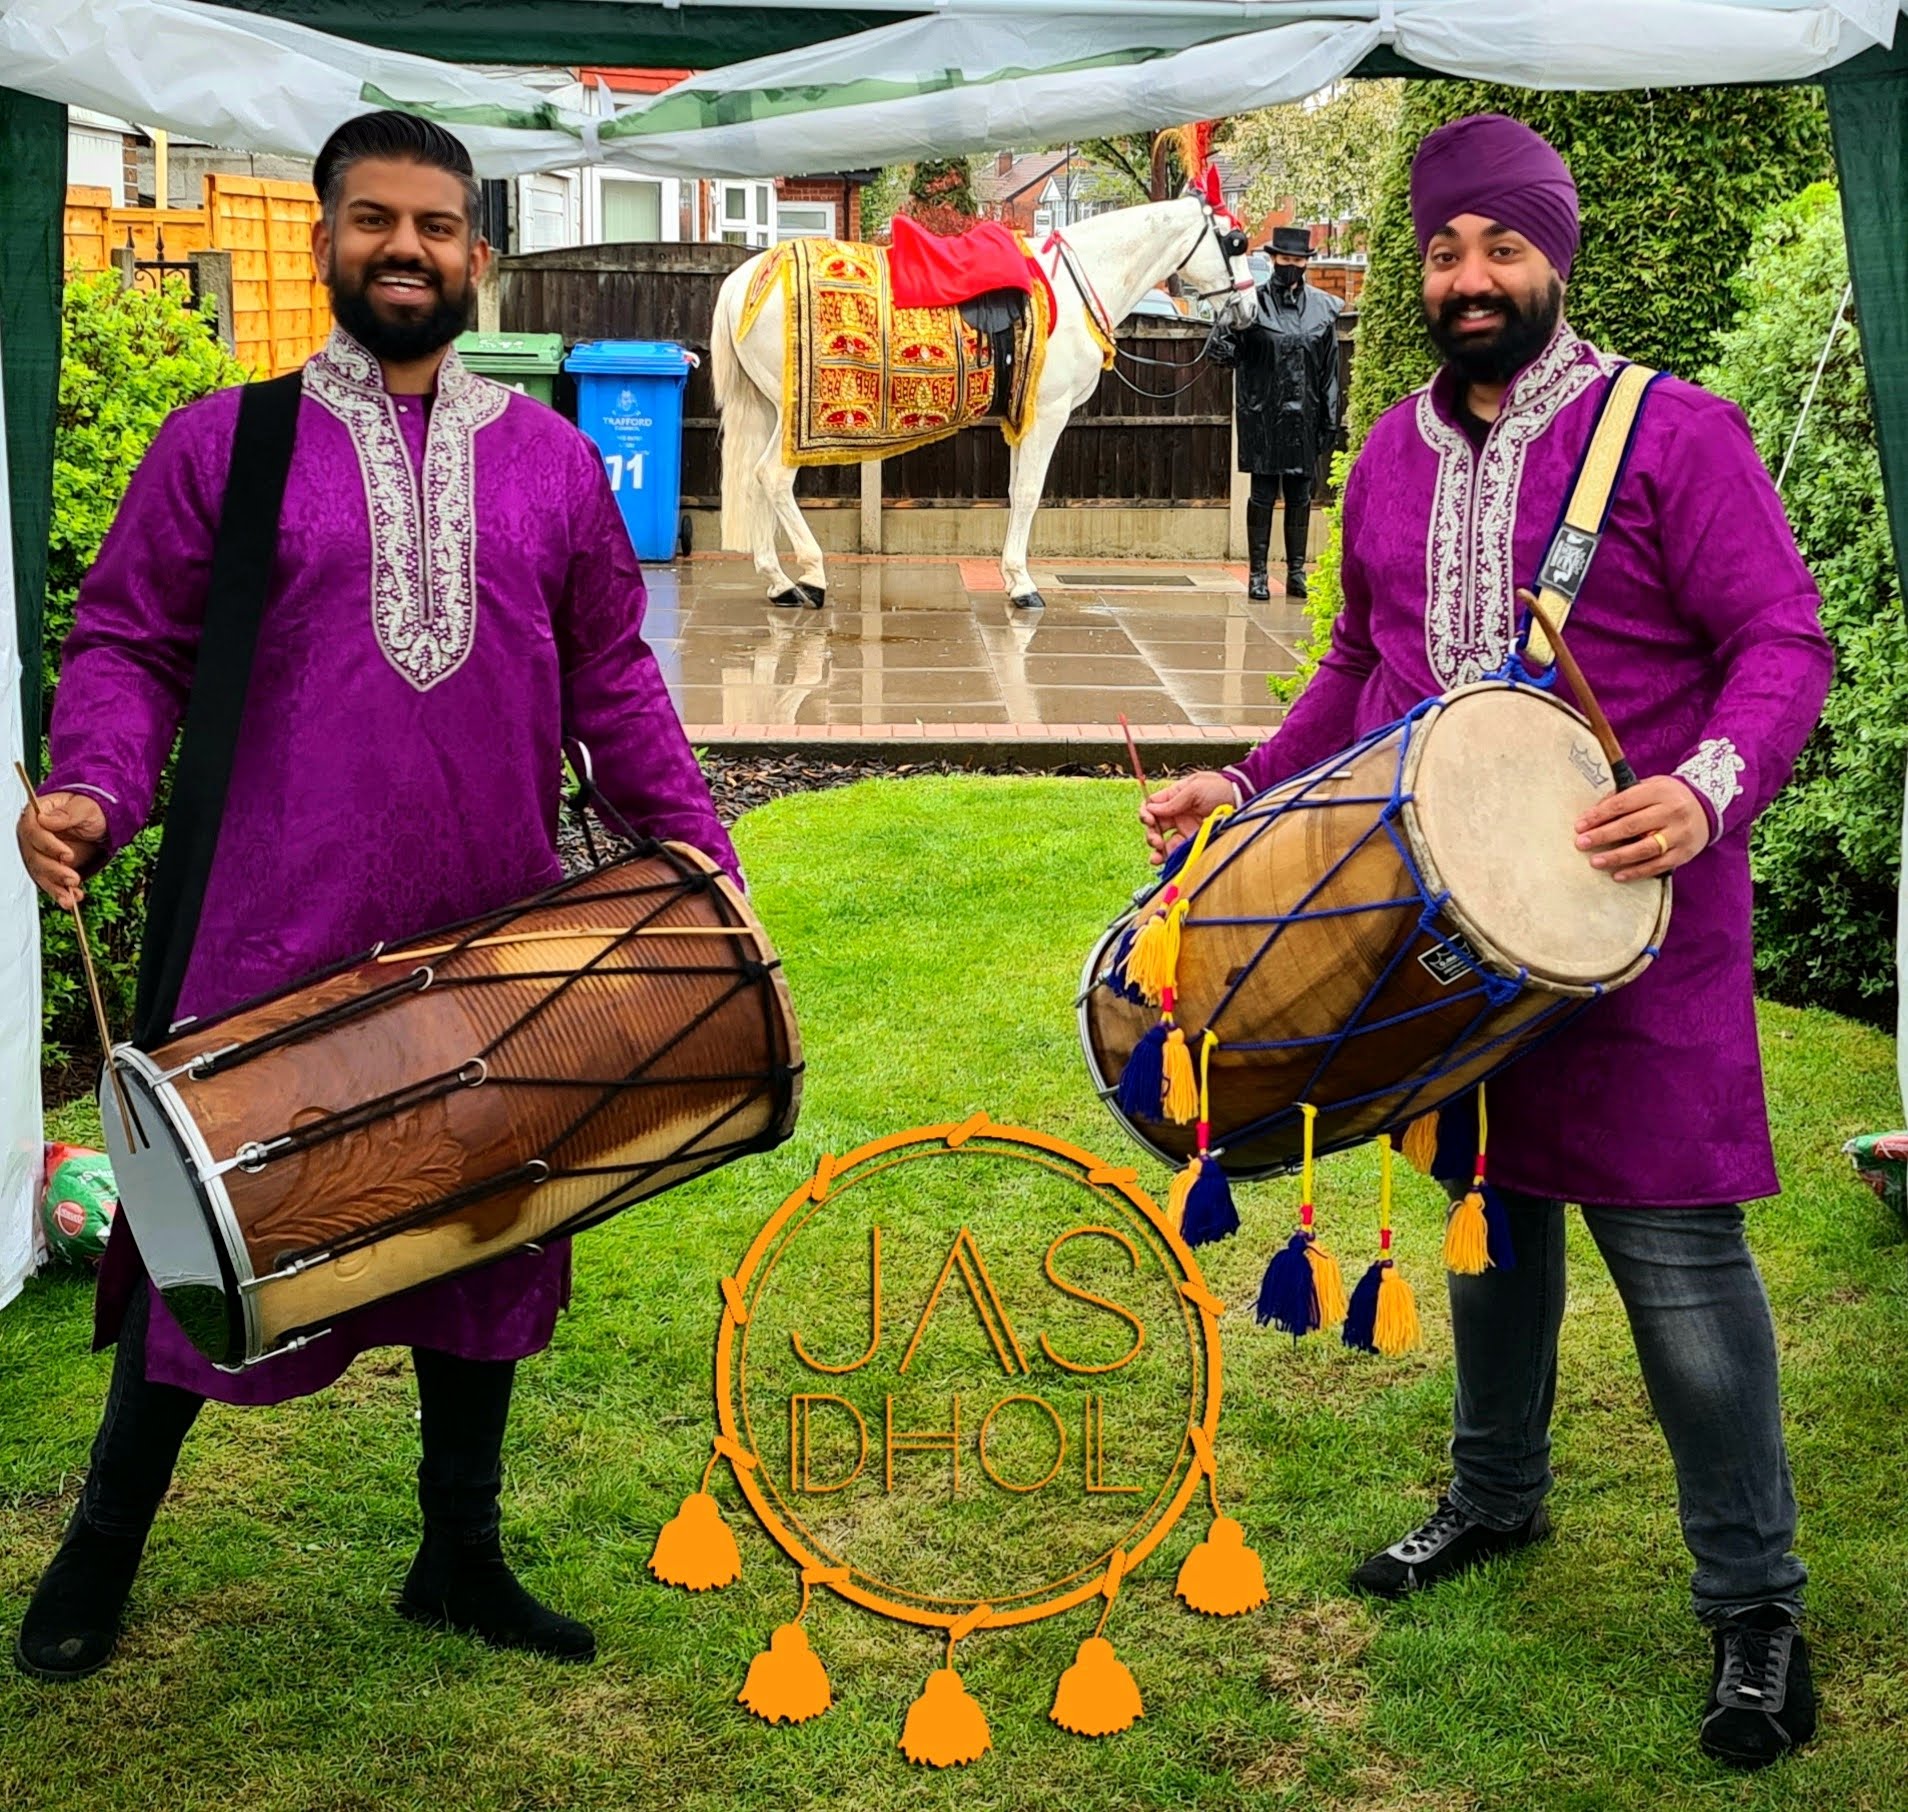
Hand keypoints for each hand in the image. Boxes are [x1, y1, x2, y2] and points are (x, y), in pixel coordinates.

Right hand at [16, 792, 108, 909]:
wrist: (98, 822)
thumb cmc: (89, 808)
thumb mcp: (85, 806)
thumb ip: (68, 814)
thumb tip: (47, 819)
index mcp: (36, 815)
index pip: (32, 831)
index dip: (47, 845)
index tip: (67, 855)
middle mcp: (33, 835)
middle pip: (33, 856)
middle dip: (53, 870)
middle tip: (72, 878)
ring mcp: (40, 852)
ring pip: (40, 873)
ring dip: (55, 887)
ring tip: (71, 897)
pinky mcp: (50, 867)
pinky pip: (50, 882)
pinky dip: (60, 893)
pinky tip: (71, 900)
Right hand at [1139, 771, 1237, 866]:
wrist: (1243, 798)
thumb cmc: (1220, 787)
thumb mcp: (1195, 788)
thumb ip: (1173, 801)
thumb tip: (1151, 809)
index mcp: (1173, 798)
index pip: (1151, 806)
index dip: (1146, 813)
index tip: (1149, 819)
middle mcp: (1176, 815)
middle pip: (1154, 826)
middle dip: (1151, 834)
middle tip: (1156, 840)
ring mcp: (1185, 829)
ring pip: (1163, 842)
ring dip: (1156, 849)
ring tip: (1157, 854)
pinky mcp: (1193, 842)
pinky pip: (1176, 851)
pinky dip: (1167, 857)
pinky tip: (1161, 860)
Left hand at [1575, 775, 1708, 882]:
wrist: (1707, 806)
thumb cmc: (1668, 796)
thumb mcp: (1649, 786)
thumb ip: (1624, 796)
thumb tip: (1594, 812)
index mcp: (1660, 791)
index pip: (1624, 803)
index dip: (1599, 815)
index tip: (1580, 825)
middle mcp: (1673, 812)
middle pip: (1632, 826)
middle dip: (1603, 835)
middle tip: (1581, 843)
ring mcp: (1680, 834)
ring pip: (1645, 848)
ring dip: (1617, 857)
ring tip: (1595, 862)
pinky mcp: (1685, 853)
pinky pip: (1658, 865)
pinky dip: (1636, 872)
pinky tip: (1617, 875)